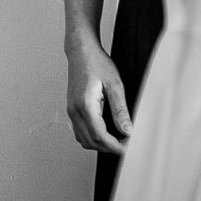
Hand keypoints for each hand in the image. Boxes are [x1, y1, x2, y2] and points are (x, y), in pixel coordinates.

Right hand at [64, 36, 131, 153]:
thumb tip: (128, 130)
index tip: (129, 148)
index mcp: (85, 105)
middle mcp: (74, 111)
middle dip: (110, 148)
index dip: (115, 146)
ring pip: (84, 140)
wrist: (81, 52)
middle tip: (128, 145)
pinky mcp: (72, 110)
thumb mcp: (115, 85)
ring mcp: (71, 111)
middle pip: (91, 141)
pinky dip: (93, 138)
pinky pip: (80, 132)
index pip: (99, 136)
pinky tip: (107, 133)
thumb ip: (121, 110)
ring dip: (101, 145)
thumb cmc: (97, 63)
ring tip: (119, 140)